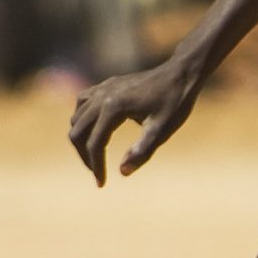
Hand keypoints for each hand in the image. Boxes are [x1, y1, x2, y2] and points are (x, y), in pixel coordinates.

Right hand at [67, 58, 198, 183]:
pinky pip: (83, 103)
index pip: (95, 143)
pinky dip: (83, 120)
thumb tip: (122, 172)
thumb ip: (142, 151)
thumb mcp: (162, 130)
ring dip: (81, 137)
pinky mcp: (107, 85)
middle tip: (97, 172)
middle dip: (84, 154)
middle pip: (77, 130)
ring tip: (95, 155)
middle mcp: (102, 96)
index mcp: (114, 107)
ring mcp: (103, 88)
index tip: (101, 183)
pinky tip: (95, 131)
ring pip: (76, 117)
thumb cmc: (175, 102)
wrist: (181, 73)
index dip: (96, 166)